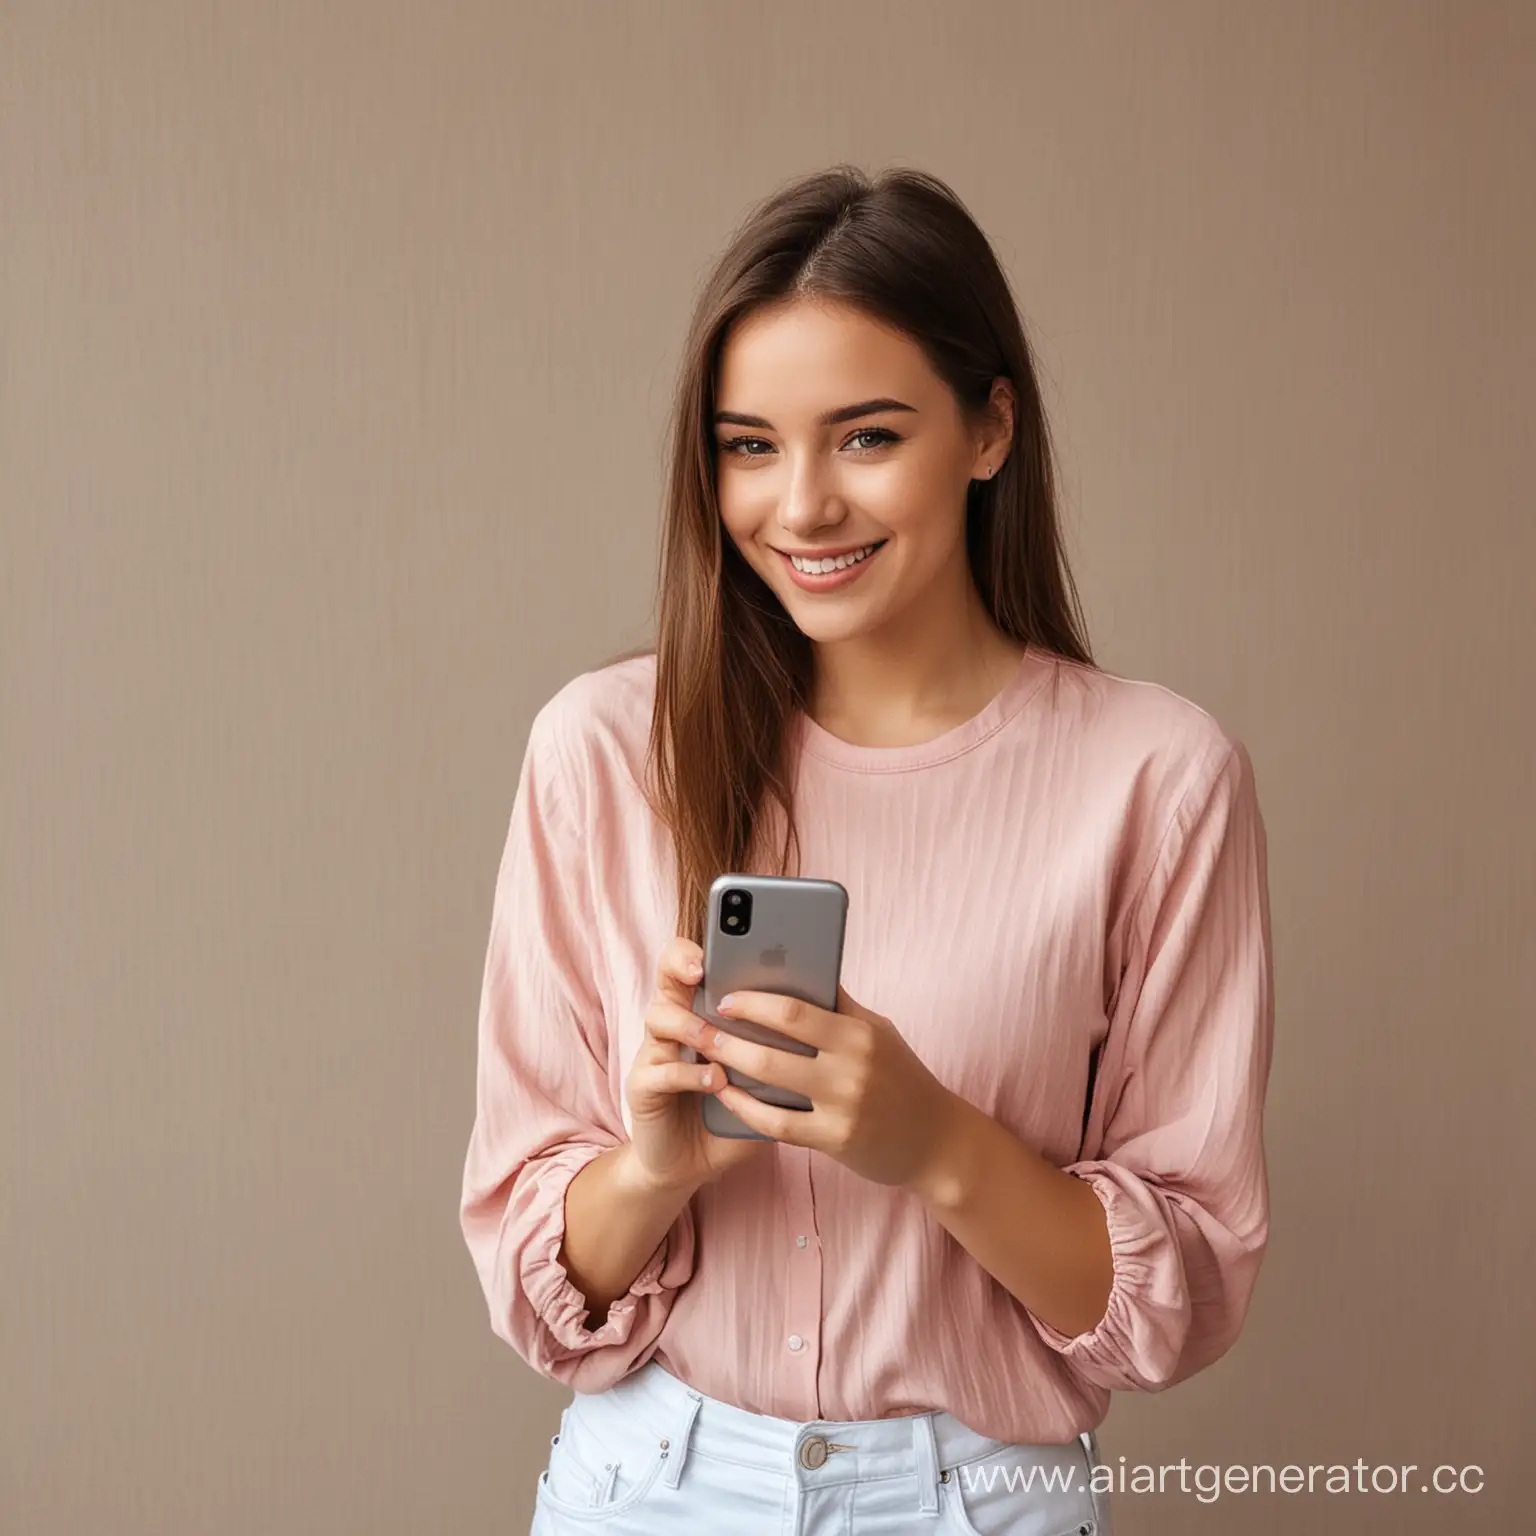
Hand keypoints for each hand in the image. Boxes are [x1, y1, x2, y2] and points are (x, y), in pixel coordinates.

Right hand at [623, 936, 774, 1193]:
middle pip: (667, 976)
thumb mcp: (770, 1069)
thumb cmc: (741, 1108)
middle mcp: (675, 1020)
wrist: (698, 1159)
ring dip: (691, 1026)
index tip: (721, 935)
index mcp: (703, 1005)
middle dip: (681, 966)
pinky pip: (662, 1072)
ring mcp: (655, 1051)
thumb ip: (788, 1037)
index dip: (701, 943)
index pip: (694, 958)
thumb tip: (833, 999)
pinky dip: (691, 1074)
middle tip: (702, 969)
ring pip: (660, 1018)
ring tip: (716, 1039)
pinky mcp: (643, 1087)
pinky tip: (717, 1082)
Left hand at [644, 980, 963, 1191]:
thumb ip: (838, 1006)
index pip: (797, 1009)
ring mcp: (843, 1106)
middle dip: (729, 1034)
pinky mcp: (835, 1141)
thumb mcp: (877, 1031)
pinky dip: (746, 1108)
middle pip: (775, 1044)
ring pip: (770, 1082)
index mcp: (860, 1032)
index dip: (754, 1002)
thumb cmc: (901, 1077)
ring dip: (729, 1066)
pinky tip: (726, 1096)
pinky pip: (776, 1124)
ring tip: (703, 1057)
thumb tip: (798, 966)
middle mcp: (853, 1066)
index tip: (725, 997)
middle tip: (698, 1025)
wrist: (936, 1141)